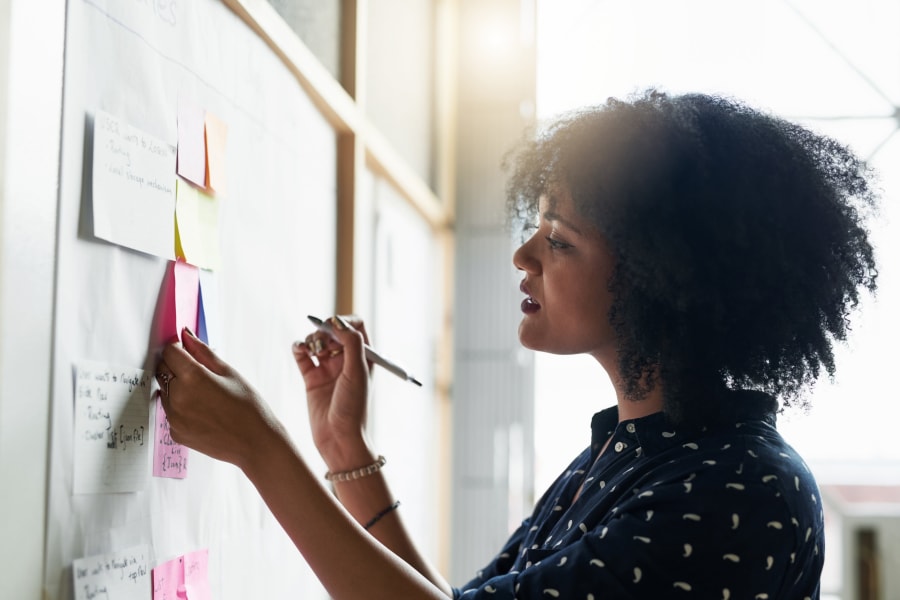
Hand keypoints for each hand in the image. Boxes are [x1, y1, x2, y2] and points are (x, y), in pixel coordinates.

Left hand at [156, 329, 281, 470]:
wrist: (255, 443)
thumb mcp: (229, 373)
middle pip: (162, 370)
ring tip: (204, 395)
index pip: (169, 352)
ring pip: (164, 391)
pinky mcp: (175, 432)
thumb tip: (186, 335)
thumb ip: (203, 352)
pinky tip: (202, 411)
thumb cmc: (248, 407)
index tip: (188, 352)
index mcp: (192, 378)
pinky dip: (180, 407)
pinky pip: (170, 412)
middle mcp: (177, 397)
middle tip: (198, 373)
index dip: (179, 349)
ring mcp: (174, 417)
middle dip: (175, 366)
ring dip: (176, 387)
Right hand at [291, 315, 375, 469]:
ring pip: (316, 341)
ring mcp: (328, 369)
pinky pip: (302, 355)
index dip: (342, 322)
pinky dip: (298, 348)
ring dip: (311, 339)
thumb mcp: (357, 372)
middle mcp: (346, 360)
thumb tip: (337, 321)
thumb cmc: (354, 408)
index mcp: (363, 357)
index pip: (354, 326)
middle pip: (333, 331)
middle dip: (324, 331)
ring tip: (311, 350)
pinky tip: (299, 349)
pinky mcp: (311, 378)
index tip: (332, 328)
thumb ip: (351, 343)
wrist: (339, 439)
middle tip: (321, 343)